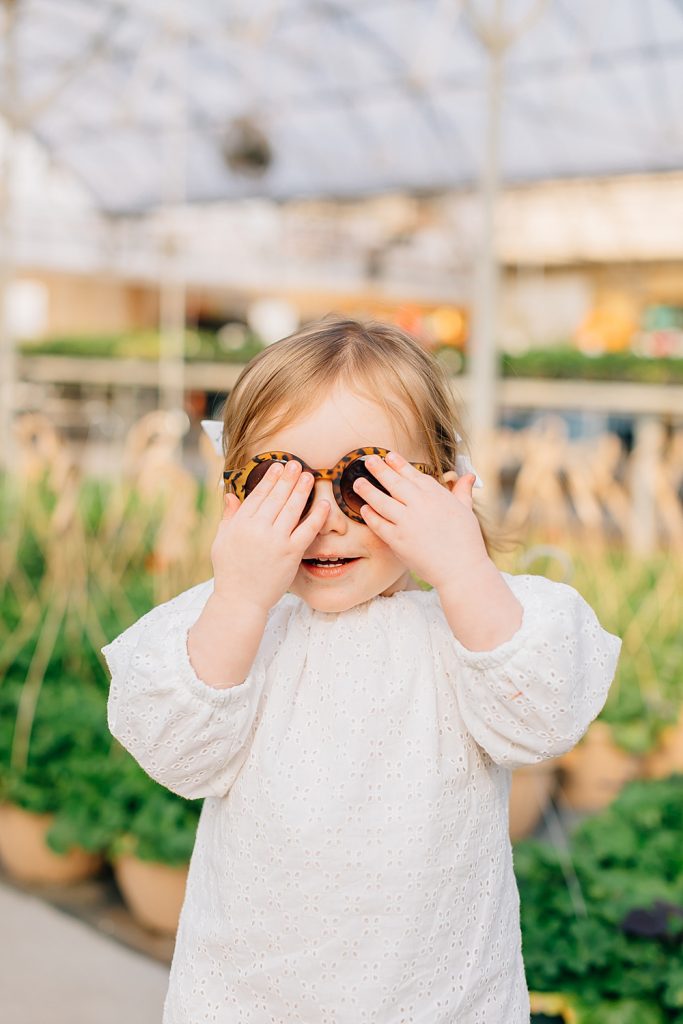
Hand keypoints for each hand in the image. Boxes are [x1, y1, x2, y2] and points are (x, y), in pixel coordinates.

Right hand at [211, 460, 329, 611]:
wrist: (241, 600)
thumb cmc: (230, 571)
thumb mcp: (221, 541)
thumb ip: (228, 517)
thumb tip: (230, 494)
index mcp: (240, 524)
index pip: (258, 495)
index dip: (270, 479)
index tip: (278, 466)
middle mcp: (258, 529)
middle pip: (277, 497)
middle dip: (288, 478)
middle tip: (297, 464)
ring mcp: (276, 541)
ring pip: (292, 509)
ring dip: (302, 490)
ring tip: (309, 476)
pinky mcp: (291, 553)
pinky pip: (307, 530)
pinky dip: (317, 515)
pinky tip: (324, 503)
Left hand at [352, 451, 489, 589]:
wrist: (462, 569)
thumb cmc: (466, 541)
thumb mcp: (466, 510)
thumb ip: (462, 491)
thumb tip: (469, 476)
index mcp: (437, 495)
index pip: (413, 474)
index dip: (398, 464)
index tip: (388, 456)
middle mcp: (420, 504)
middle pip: (394, 482)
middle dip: (379, 469)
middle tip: (368, 460)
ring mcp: (407, 522)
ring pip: (381, 501)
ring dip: (367, 490)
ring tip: (357, 483)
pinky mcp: (398, 540)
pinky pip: (379, 524)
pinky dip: (370, 515)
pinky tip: (364, 509)